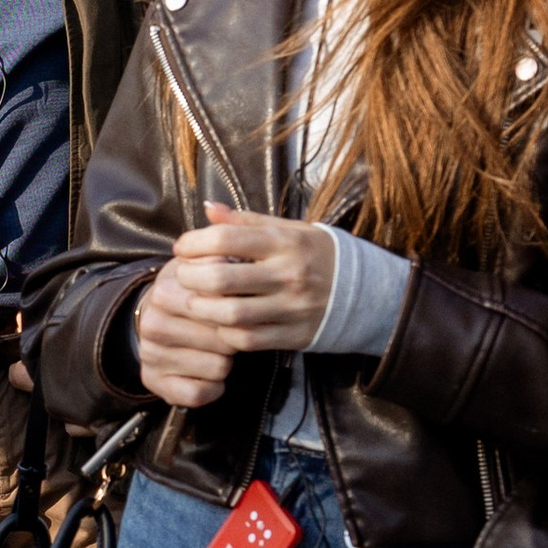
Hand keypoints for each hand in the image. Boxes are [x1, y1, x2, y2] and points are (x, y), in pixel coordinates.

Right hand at [132, 263, 236, 406]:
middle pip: (225, 342)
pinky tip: (208, 373)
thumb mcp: (201, 267)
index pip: (223, 310)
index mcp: (165, 292)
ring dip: (225, 362)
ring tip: (216, 350)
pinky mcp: (153, 381)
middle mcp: (153, 325)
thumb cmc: (188, 292)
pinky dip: (212, 388)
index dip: (239, 311)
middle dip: (234, 338)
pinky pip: (198, 395)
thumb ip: (220, 259)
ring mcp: (151, 355)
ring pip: (218, 369)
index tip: (236, 307)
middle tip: (226, 332)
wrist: (153, 316)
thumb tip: (234, 259)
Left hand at [165, 204, 336, 352]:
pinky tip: (219, 323)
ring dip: (202, 310)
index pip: (226, 239)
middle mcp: (288, 275)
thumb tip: (208, 208)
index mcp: (285, 242)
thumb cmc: (315, 255)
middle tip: (182, 276)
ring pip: (230, 315)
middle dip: (190, 278)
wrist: (365, 291)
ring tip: (194, 302)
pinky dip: (225, 333)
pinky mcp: (294, 336)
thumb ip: (246, 221)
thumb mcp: (288, 229)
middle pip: (221, 280)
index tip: (182, 248)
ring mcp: (292, 308)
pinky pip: (247, 340)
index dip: (193, 243)